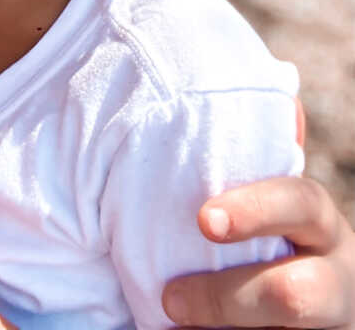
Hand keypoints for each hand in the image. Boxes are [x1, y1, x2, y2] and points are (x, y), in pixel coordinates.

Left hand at [161, 176, 354, 326]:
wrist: (311, 302)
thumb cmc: (263, 243)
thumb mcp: (267, 220)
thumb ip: (232, 207)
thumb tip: (153, 174)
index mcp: (319, 224)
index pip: (300, 203)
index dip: (255, 210)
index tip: (203, 220)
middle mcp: (338, 276)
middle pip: (296, 293)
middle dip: (226, 299)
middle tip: (170, 299)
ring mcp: (335, 322)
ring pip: (288, 328)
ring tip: (176, 326)